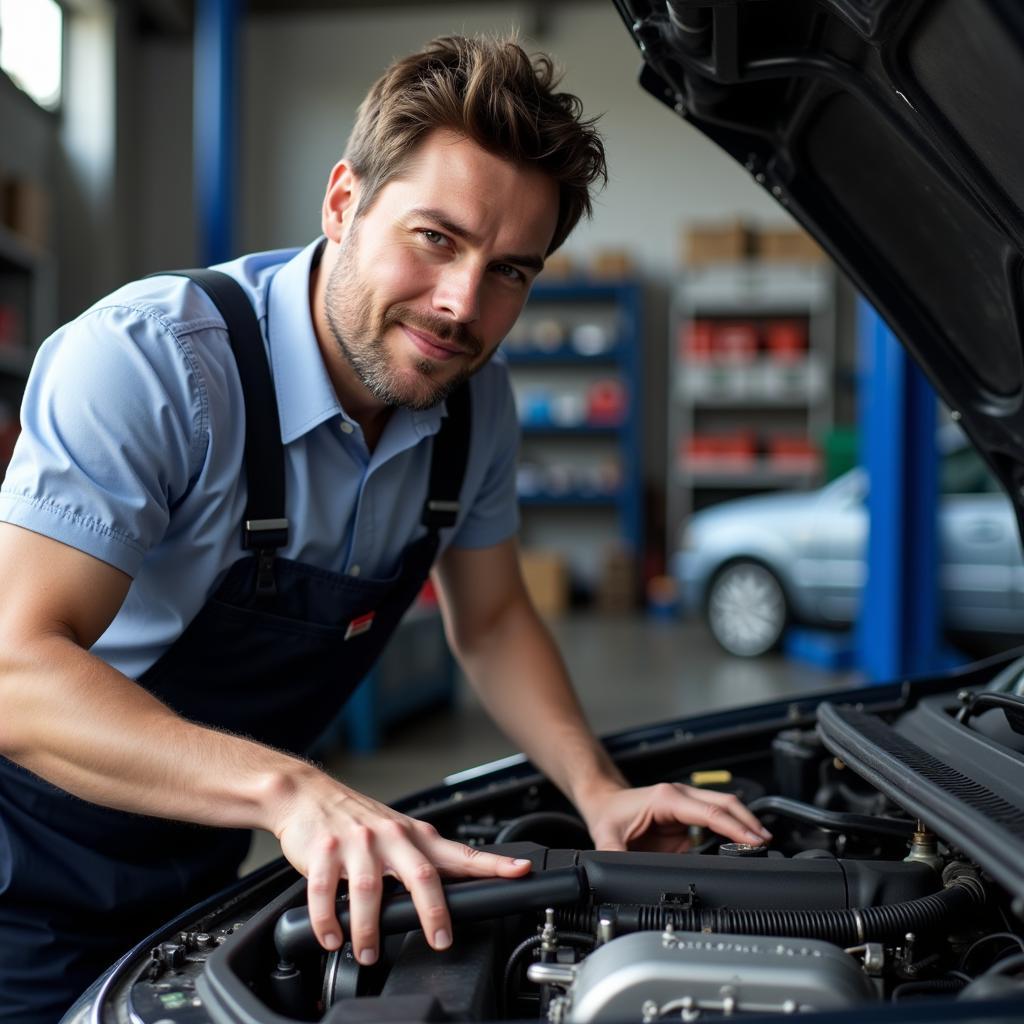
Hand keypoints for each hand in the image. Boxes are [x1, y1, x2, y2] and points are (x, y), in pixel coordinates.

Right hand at [273, 774, 531, 963]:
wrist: (306, 794)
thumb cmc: (354, 818)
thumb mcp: (397, 831)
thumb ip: (421, 859)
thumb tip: (451, 889)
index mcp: (413, 835)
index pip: (460, 853)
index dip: (492, 863)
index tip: (520, 871)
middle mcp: (390, 836)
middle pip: (421, 875)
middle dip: (434, 912)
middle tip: (440, 940)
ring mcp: (357, 843)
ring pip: (371, 891)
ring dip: (370, 929)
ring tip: (369, 952)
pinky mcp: (324, 851)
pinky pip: (327, 892)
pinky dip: (329, 920)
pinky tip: (333, 937)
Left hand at [580, 782, 771, 852]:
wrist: (605, 802)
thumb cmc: (609, 815)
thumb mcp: (607, 837)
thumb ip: (614, 854)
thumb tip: (620, 871)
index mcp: (666, 798)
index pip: (709, 811)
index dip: (733, 825)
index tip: (752, 839)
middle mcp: (680, 796)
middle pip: (724, 803)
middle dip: (748, 821)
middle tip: (766, 843)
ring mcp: (686, 804)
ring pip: (724, 806)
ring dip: (744, 822)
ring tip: (762, 843)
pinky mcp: (688, 815)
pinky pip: (716, 817)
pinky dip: (733, 826)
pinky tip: (744, 840)